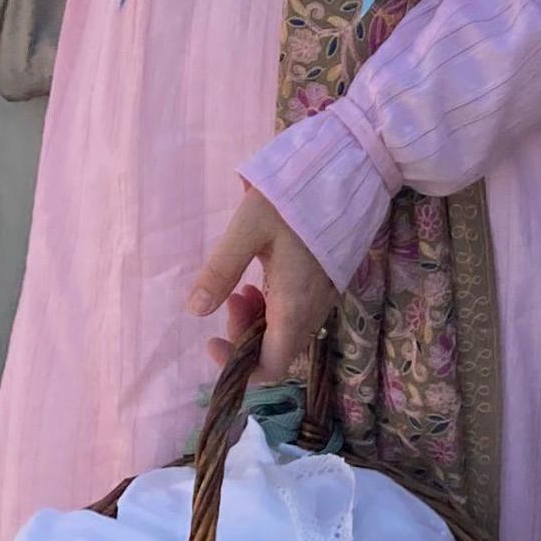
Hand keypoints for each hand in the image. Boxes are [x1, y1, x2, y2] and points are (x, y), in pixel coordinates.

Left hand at [185, 183, 336, 376]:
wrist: (345, 174)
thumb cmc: (294, 199)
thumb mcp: (247, 229)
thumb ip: (221, 271)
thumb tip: (195, 310)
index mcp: (294, 305)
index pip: (271, 366)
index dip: (239, 366)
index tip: (212, 339)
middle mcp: (313, 310)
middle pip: (276, 351)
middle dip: (244, 336)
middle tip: (228, 297)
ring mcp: (323, 298)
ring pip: (286, 332)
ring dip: (257, 321)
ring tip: (240, 287)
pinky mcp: (326, 284)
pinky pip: (297, 313)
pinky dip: (273, 308)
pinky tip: (260, 279)